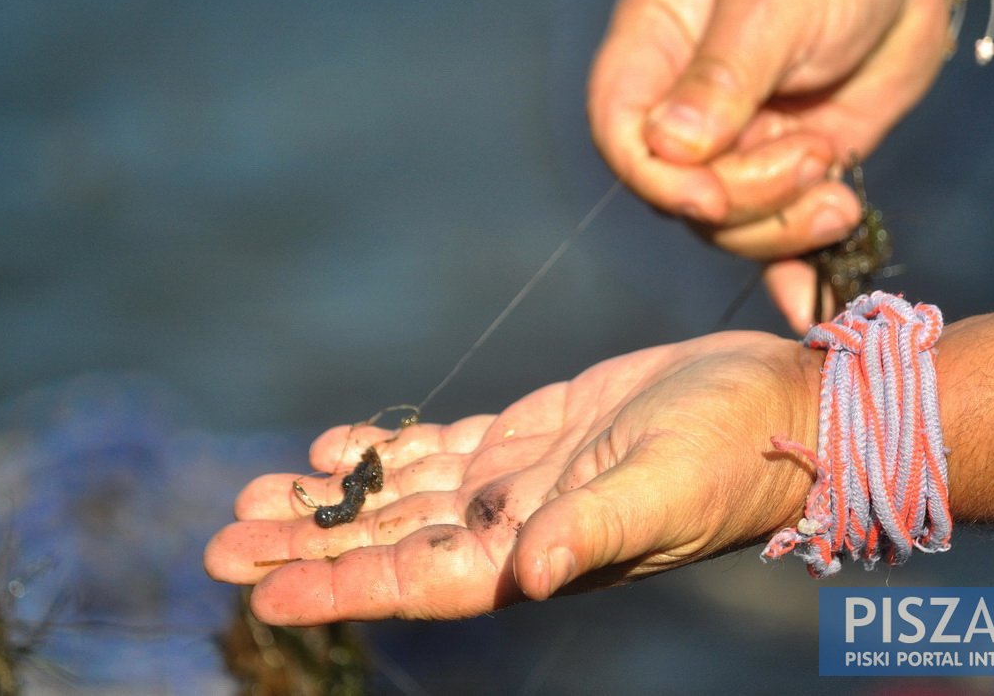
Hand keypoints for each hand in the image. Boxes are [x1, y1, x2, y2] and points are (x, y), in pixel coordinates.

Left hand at [204, 332, 819, 623]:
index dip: (337, 584)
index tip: (260, 588)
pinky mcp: (534, 435)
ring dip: (333, 498)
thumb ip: (597, 528)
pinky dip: (388, 449)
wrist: (773, 405)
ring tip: (258, 492)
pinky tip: (340, 445)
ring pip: (404, 495)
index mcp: (537, 551)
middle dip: (308, 544)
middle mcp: (516, 525)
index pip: (416, 578)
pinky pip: (442, 450)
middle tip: (220, 542)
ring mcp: (520, 480)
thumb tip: (536, 573)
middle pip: (389, 542)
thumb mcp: (667, 485)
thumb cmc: (734, 451)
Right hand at [588, 0, 952, 330]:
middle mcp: (686, 106)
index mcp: (653, 50)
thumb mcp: (770, 5)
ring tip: (837, 188)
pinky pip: (779, 235)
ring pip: (730, 225)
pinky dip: (794, 272)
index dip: (657, 179)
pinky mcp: (790, 169)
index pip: (621, 135)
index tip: (711, 196)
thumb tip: (669, 151)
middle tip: (810, 158)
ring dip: (784, 225)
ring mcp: (739, 143)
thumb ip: (720, 82)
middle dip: (745, 196)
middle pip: (680, 194)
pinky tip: (809, 307)